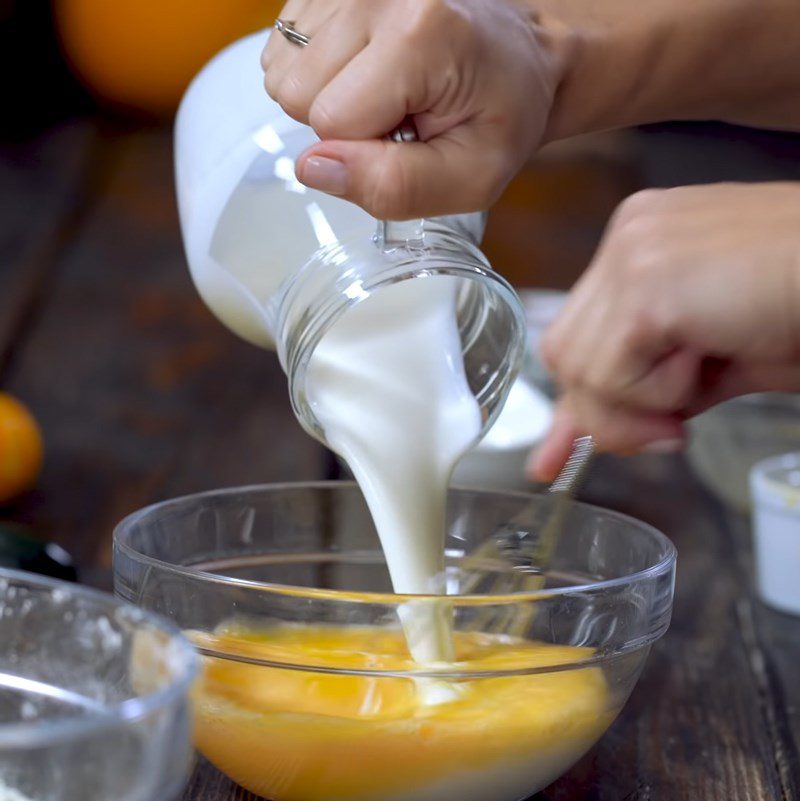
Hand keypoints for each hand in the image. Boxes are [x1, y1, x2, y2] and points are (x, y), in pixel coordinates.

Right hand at [261, 0, 564, 218]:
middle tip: (400, 112)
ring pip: (283, 71)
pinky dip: (323, 70)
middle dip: (343, 121)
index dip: (365, 149)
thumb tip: (312, 167)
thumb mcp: (472, 177)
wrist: (522, 55)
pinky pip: (286, 49)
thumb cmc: (503, 113)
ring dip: (331, 95)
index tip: (410, 133)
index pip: (330, 121)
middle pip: (297, 93)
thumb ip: (395, 185)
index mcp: (420, 32)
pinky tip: (369, 68)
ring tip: (388, 89)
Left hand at [532, 182, 799, 480]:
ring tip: (703, 375)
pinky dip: (660, 393)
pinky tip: (710, 358)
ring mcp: (634, 254)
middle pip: (564, 355)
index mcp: (640, 244)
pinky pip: (615, 375)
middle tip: (671, 427)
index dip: (576, 397)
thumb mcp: (710, 363)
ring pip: (580, 369)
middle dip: (609, 411)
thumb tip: (586, 436)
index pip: (576, 333)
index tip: (558, 457)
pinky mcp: (651, 287)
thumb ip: (643, 392)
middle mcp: (628, 238)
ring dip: (641, 402)